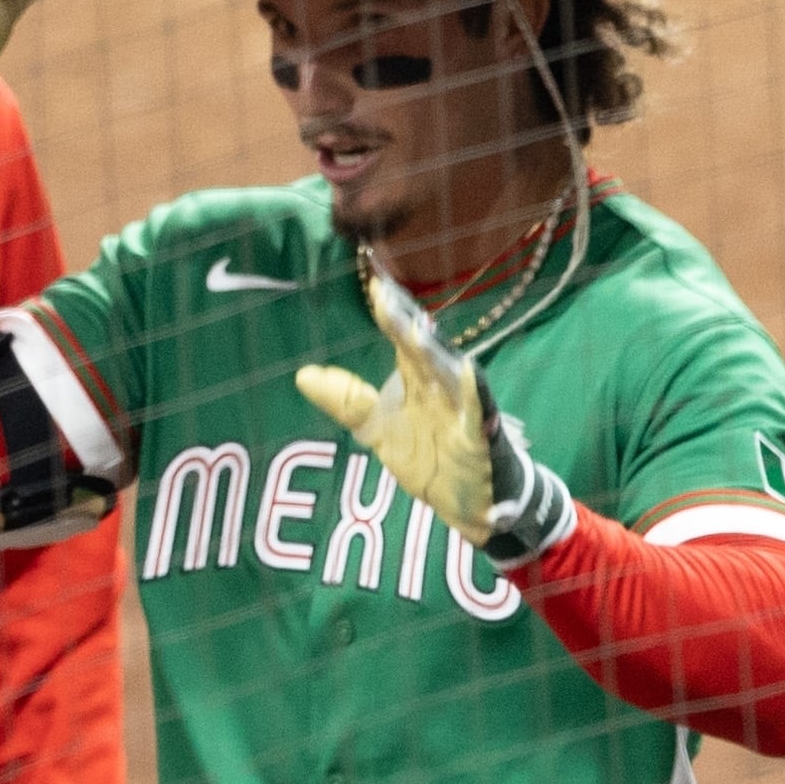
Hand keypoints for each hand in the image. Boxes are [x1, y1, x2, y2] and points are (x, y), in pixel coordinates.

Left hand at [291, 259, 572, 563]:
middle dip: (404, 323)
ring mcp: (462, 407)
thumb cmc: (429, 456)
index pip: (401, 337)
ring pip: (448, 372)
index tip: (374, 282)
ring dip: (432, 351)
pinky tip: (468, 374)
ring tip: (412, 330)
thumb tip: (304, 375)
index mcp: (417, 378)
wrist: (469, 501)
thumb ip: (347, 401)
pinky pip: (480, 410)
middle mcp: (440, 384)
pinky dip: (475, 393)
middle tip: (384, 295)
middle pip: (421, 348)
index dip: (389, 312)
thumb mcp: (379, 429)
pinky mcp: (481, 434)